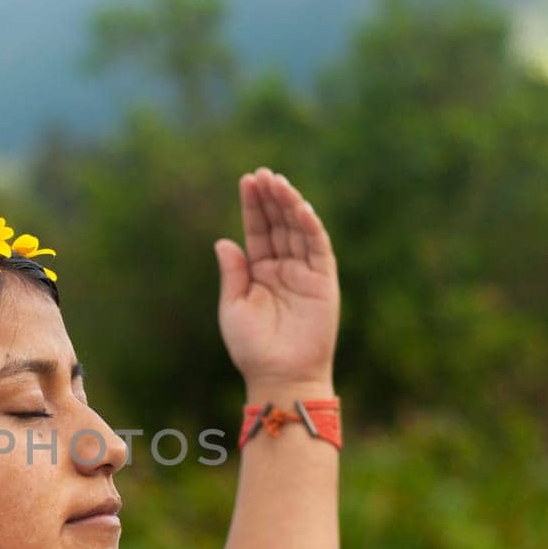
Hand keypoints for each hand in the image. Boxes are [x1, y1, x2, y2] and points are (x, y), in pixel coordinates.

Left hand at [213, 167, 339, 390]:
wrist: (278, 375)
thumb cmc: (252, 347)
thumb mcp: (234, 306)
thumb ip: (233, 273)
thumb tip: (223, 240)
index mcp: (260, 272)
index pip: (258, 231)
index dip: (253, 206)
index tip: (247, 180)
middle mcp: (283, 268)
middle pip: (278, 224)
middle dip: (271, 198)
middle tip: (263, 174)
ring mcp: (305, 273)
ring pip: (298, 230)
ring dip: (290, 205)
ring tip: (278, 182)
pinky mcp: (323, 282)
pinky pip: (318, 249)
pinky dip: (310, 228)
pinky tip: (300, 208)